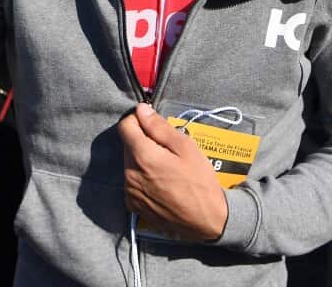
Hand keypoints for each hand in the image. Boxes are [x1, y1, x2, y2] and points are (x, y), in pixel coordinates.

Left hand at [118, 103, 227, 241]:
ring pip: (130, 163)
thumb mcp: (186, 147)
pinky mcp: (133, 205)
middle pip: (128, 145)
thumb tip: (141, 110)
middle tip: (167, 150)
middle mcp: (129, 174)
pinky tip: (161, 183)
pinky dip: (142, 178)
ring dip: (143, 160)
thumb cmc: (200, 181)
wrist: (207, 221)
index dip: (138, 119)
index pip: (125, 126)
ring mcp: (130, 192)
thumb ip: (159, 127)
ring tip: (167, 169)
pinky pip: (132, 182)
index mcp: (142, 157)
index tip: (152, 123)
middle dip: (143, 141)